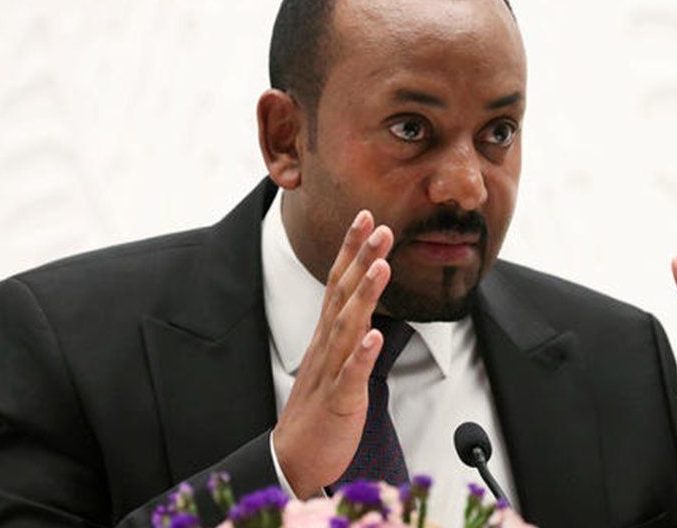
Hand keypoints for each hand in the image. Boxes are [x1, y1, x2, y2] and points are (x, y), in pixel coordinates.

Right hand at [272, 210, 393, 496]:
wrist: (294, 457)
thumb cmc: (319, 408)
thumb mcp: (335, 360)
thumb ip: (348, 328)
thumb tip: (364, 299)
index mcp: (327, 335)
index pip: (338, 282)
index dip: (351, 249)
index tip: (367, 218)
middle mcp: (326, 346)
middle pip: (342, 294)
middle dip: (361, 258)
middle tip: (381, 226)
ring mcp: (330, 371)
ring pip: (347, 326)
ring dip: (364, 295)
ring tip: (381, 266)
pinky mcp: (338, 400)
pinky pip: (350, 375)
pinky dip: (361, 355)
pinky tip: (374, 336)